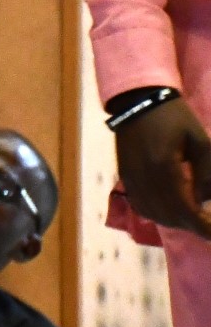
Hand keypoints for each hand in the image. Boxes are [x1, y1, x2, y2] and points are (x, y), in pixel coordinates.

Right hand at [116, 98, 210, 236]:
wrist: (138, 99)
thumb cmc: (173, 116)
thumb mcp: (200, 140)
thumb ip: (206, 172)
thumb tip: (205, 200)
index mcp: (164, 166)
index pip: (184, 209)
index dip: (202, 227)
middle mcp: (144, 176)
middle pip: (168, 215)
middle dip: (191, 226)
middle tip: (207, 225)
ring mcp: (131, 176)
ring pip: (152, 213)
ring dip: (173, 222)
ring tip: (190, 218)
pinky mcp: (124, 174)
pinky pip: (139, 204)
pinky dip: (155, 214)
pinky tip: (168, 210)